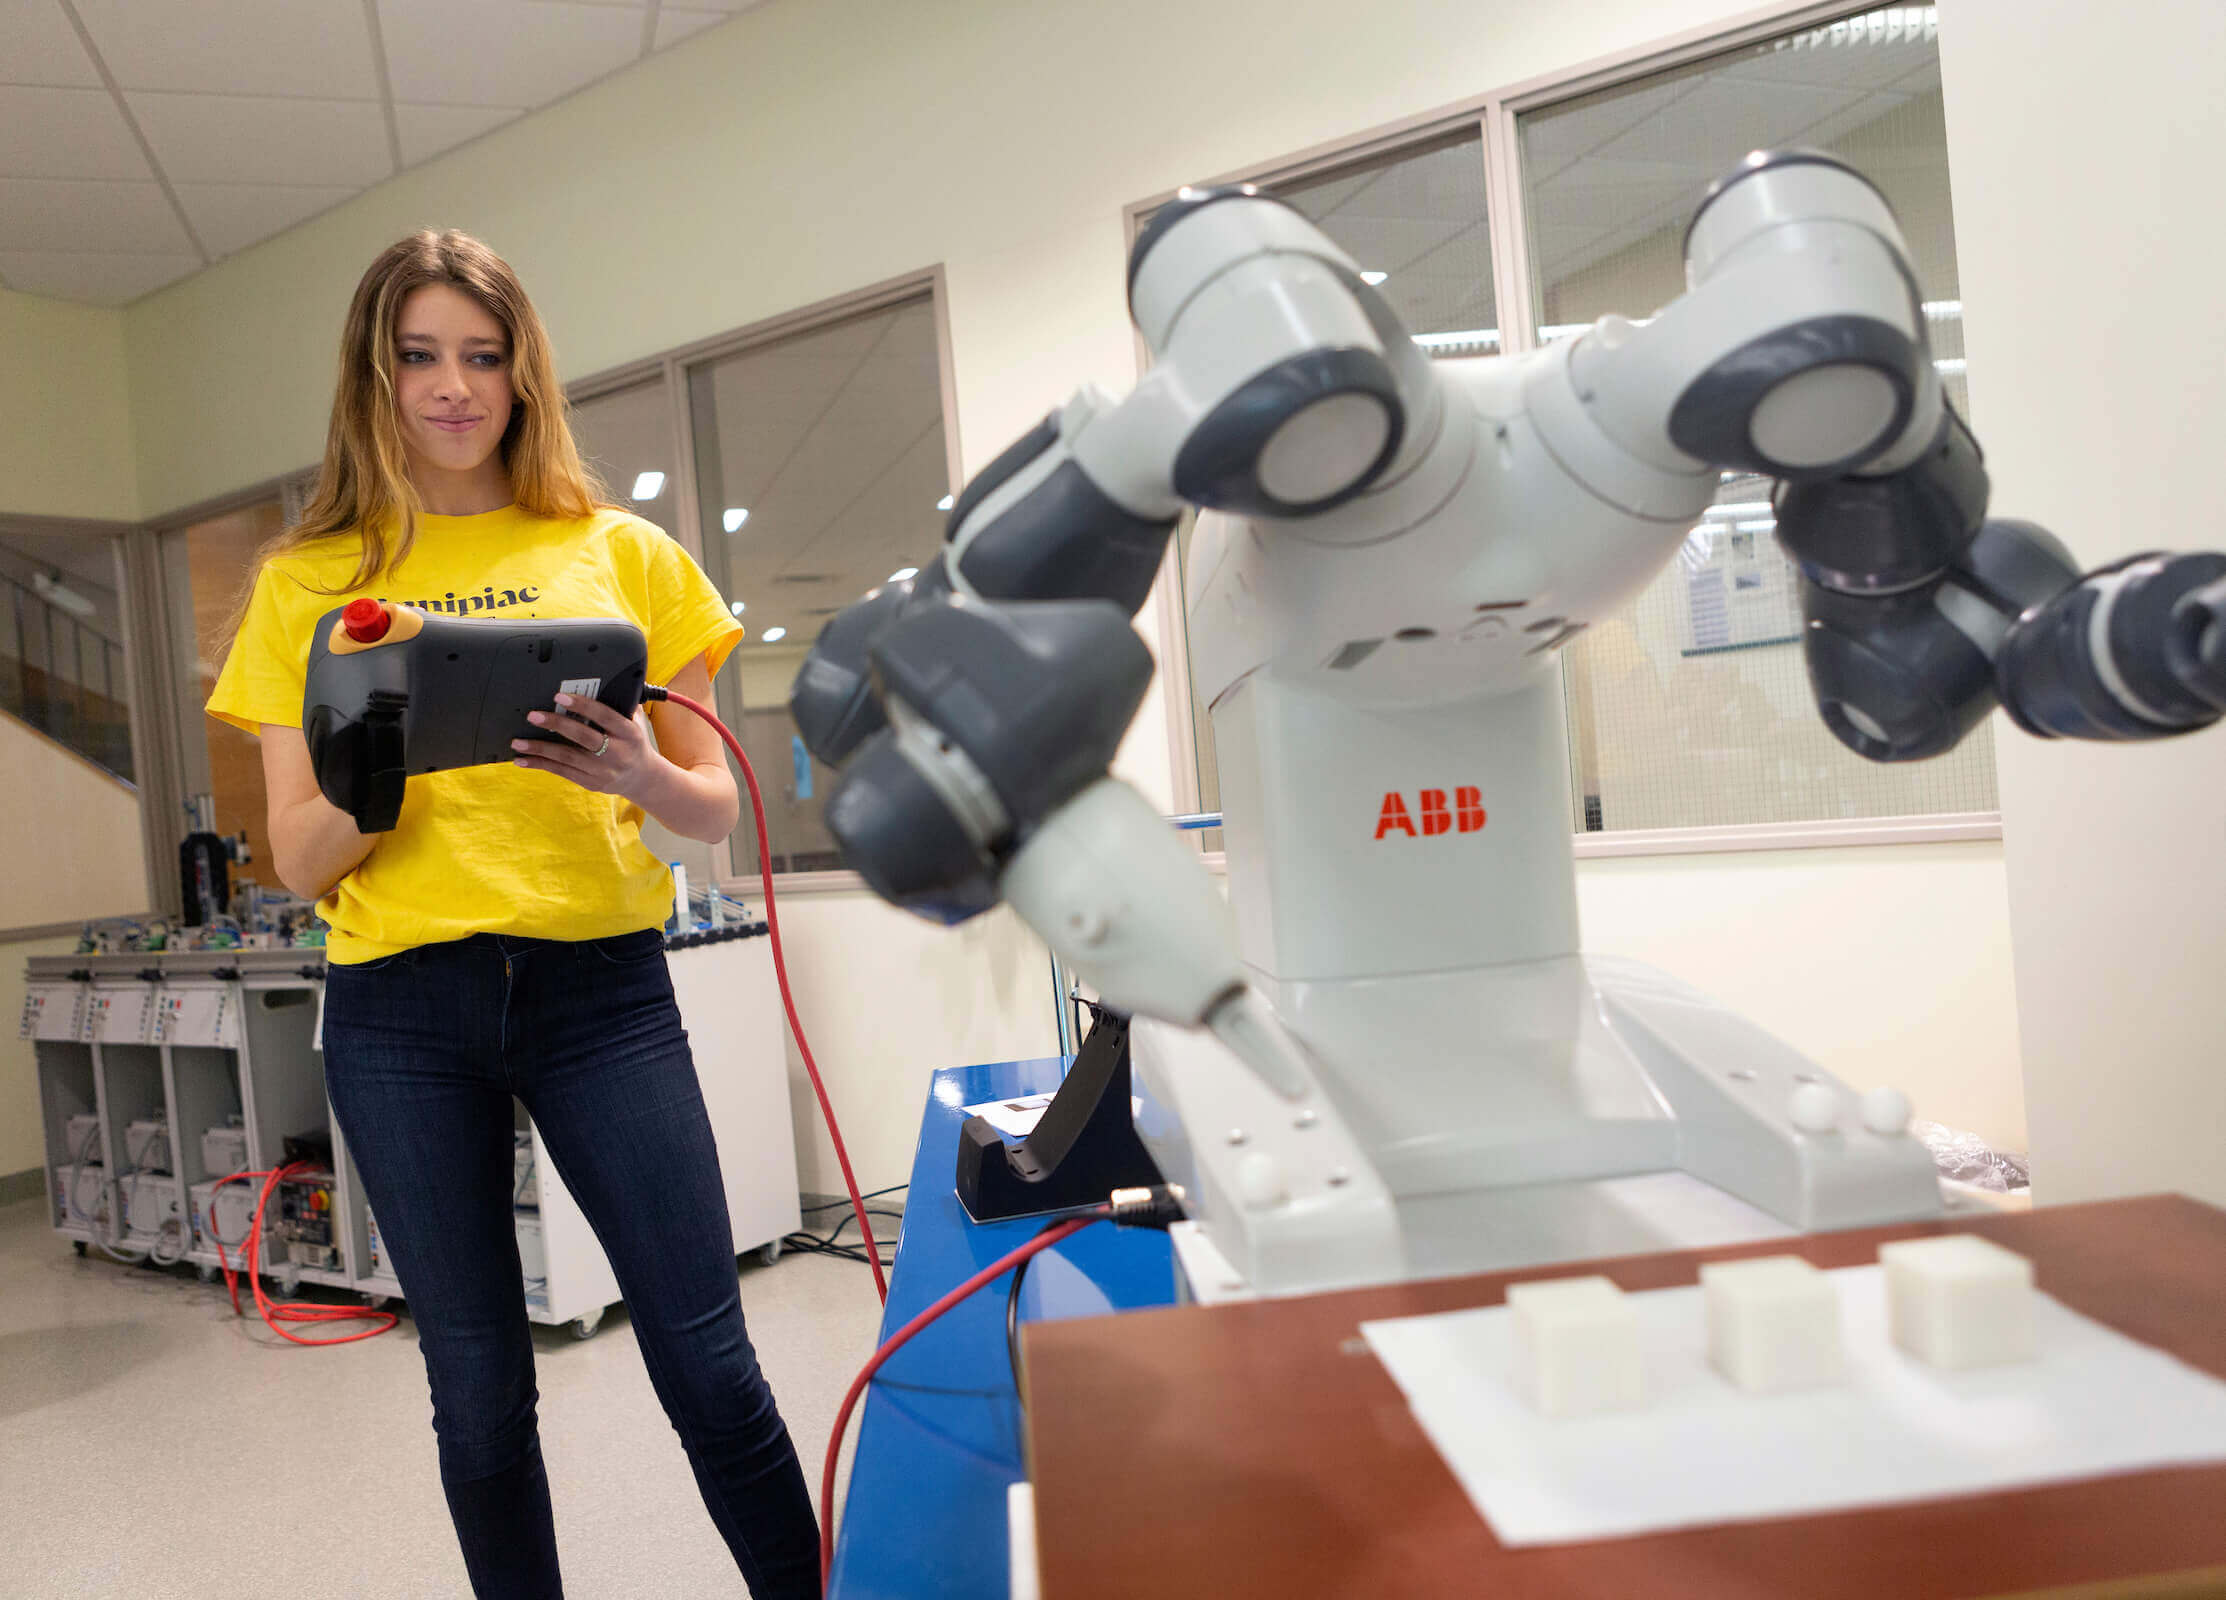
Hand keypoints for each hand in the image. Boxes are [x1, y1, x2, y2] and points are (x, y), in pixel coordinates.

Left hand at [512, 692, 658, 799]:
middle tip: (533, 716)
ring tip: (518, 742)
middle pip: (583, 737)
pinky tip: (523, 759)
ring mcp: (603, 770)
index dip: (582, 706)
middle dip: (556, 725)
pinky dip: (540, 764)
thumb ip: (619, 703)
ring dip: (540, 749)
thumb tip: (599, 677)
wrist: (642, 777)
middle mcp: (617, 753)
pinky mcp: (590, 782)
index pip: (605, 717)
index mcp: (629, 733)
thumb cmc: (632, 741)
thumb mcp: (634, 722)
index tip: (559, 696)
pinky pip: (561, 772)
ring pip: (567, 757)